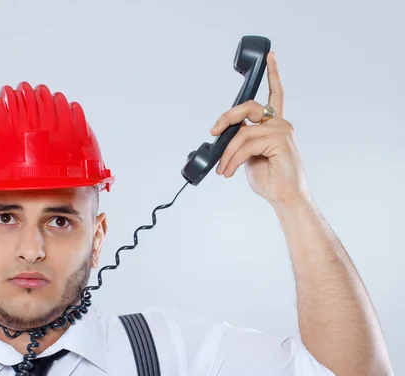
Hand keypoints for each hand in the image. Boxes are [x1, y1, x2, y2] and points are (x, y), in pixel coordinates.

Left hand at [210, 51, 311, 207]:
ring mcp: (282, 130)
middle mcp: (280, 123)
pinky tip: (230, 171)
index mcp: (275, 125)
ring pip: (242, 132)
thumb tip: (222, 136)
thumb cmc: (270, 179)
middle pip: (248, 107)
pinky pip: (246, 144)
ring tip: (224, 170)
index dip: (273, 74)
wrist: (284, 197)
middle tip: (213, 131)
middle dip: (226, 117)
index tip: (271, 56)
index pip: (276, 94)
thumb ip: (241, 141)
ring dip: (227, 153)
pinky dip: (233, 159)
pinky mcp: (280, 140)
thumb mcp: (249, 156)